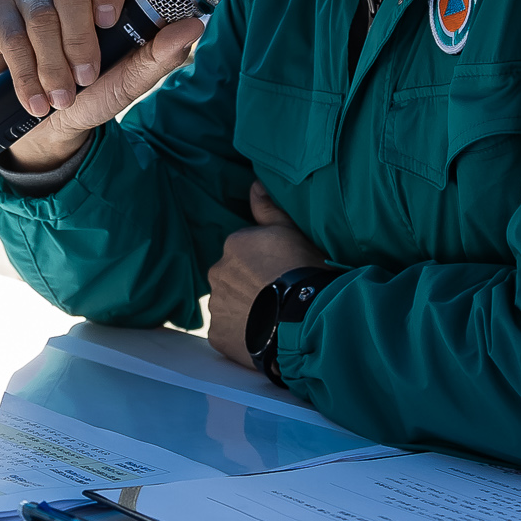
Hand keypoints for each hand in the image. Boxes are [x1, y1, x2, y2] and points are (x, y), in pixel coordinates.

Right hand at [0, 0, 203, 171]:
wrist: (46, 125)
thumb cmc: (94, 91)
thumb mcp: (130, 79)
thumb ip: (161, 53)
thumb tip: (196, 25)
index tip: (111, 20)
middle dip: (80, 39)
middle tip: (88, 78)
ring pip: (41, 16)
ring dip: (54, 65)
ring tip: (62, 99)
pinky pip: (12, 36)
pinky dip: (27, 75)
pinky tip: (36, 101)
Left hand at [207, 183, 324, 368]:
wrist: (305, 318)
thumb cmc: (303, 271)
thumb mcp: (292, 232)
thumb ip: (269, 209)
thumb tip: (255, 185)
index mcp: (233, 245)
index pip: (244, 252)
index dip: (264, 263)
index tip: (281, 272)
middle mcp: (217, 273)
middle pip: (232, 278)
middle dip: (249, 285)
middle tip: (276, 295)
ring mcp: (216, 306)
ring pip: (229, 304)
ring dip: (244, 309)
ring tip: (272, 318)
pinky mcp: (217, 335)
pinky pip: (228, 331)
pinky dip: (241, 333)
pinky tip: (264, 334)